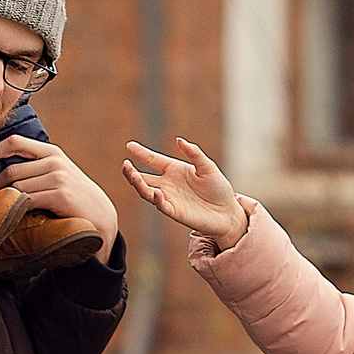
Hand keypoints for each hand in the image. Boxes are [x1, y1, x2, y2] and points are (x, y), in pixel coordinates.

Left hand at [0, 133, 116, 258]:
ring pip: (17, 187)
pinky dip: (15, 208)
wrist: (101, 218)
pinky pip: (27, 200)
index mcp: (52, 152)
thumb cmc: (74, 198)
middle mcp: (55, 161)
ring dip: (4, 199)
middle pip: (11, 170)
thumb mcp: (58, 174)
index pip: (15, 143)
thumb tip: (0, 170)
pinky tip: (11, 215)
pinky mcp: (59, 195)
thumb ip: (36, 168)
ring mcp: (58, 178)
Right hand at [122, 137, 247, 248]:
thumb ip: (194, 153)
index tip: (129, 146)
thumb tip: (179, 140)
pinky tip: (156, 193)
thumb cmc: (218, 189)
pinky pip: (162, 206)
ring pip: (147, 192)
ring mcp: (169, 198)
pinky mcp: (175, 212)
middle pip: (143, 178)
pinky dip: (157, 199)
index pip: (153, 160)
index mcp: (174, 170)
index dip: (141, 153)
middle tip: (125, 164)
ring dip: (139, 185)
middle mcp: (168, 184)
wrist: (227, 212)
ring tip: (133, 176)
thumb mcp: (208, 167)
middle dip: (131, 172)